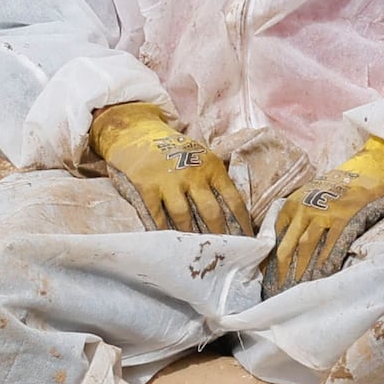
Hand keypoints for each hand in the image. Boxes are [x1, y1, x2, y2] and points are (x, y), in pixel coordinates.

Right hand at [89, 100, 255, 235]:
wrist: (136, 131)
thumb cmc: (173, 147)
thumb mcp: (200, 155)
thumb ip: (213, 177)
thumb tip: (231, 209)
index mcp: (211, 166)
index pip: (233, 198)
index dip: (242, 221)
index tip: (248, 239)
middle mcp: (193, 174)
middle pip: (211, 212)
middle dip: (219, 234)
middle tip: (225, 252)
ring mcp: (169, 180)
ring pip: (184, 216)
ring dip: (191, 236)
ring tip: (197, 250)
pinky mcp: (146, 184)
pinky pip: (156, 213)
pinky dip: (162, 229)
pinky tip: (169, 241)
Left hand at [265, 135, 383, 287]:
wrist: (372, 168)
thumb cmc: (342, 185)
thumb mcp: (313, 194)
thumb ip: (300, 214)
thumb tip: (290, 242)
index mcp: (293, 203)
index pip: (275, 235)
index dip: (270, 255)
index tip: (267, 271)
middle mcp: (305, 208)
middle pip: (287, 245)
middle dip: (282, 269)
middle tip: (278, 287)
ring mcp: (325, 213)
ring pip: (306, 247)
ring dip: (301, 269)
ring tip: (298, 285)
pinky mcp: (345, 219)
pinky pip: (332, 245)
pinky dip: (326, 261)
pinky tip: (322, 274)